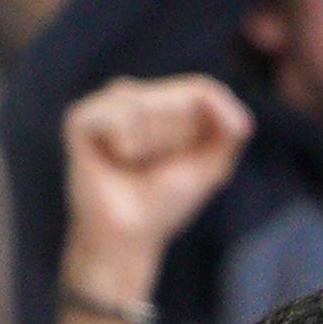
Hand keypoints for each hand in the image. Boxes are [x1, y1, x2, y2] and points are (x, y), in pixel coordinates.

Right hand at [60, 74, 250, 281]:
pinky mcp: (80, 117)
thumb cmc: (167, 201)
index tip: (196, 157)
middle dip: (177, 141)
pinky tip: (115, 161)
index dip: (210, 122)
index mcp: (164, 101)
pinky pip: (119, 119)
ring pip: (147, 107)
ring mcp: (105, 103)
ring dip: (152, 147)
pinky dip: (127, 148)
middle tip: (156, 166)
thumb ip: (229, 133)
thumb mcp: (211, 165)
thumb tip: (242, 117)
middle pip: (177, 98)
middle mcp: (133, 95)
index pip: (201, 89)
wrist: (129, 234)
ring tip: (134, 165)